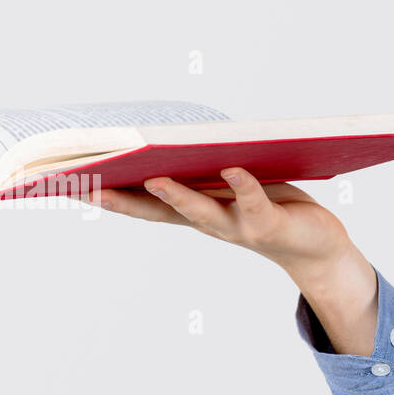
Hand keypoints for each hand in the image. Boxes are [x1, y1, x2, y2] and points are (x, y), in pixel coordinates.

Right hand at [88, 168, 377, 354]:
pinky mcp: (268, 223)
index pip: (143, 206)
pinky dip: (243, 185)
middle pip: (159, 212)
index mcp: (194, 214)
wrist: (317, 247)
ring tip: (155, 177)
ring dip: (178, 196)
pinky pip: (253, 201)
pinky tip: (231, 168)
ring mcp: (236, 227)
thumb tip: (167, 146)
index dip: (110, 196)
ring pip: (201, 211)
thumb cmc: (267, 207)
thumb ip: (201, 175)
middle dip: (126, 200)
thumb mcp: (229, 190)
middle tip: (92, 187)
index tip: (75, 184)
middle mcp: (208, 224)